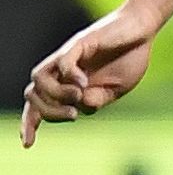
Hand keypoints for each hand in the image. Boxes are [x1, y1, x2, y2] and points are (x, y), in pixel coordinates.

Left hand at [20, 10, 158, 145]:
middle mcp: (61, 71)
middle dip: (49, 112)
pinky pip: (62, 62)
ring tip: (78, 97)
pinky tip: (85, 83)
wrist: (142, 30)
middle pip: (32, 95)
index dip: (30, 124)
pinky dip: (69, 76)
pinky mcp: (79, 44)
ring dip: (54, 95)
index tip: (28, 144)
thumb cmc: (129, 58)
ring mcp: (67, 57)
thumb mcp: (116, 90)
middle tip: (74, 115)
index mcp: (68, 85)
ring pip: (38, 79)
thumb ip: (98, 101)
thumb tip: (80, 107)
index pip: (38, 105)